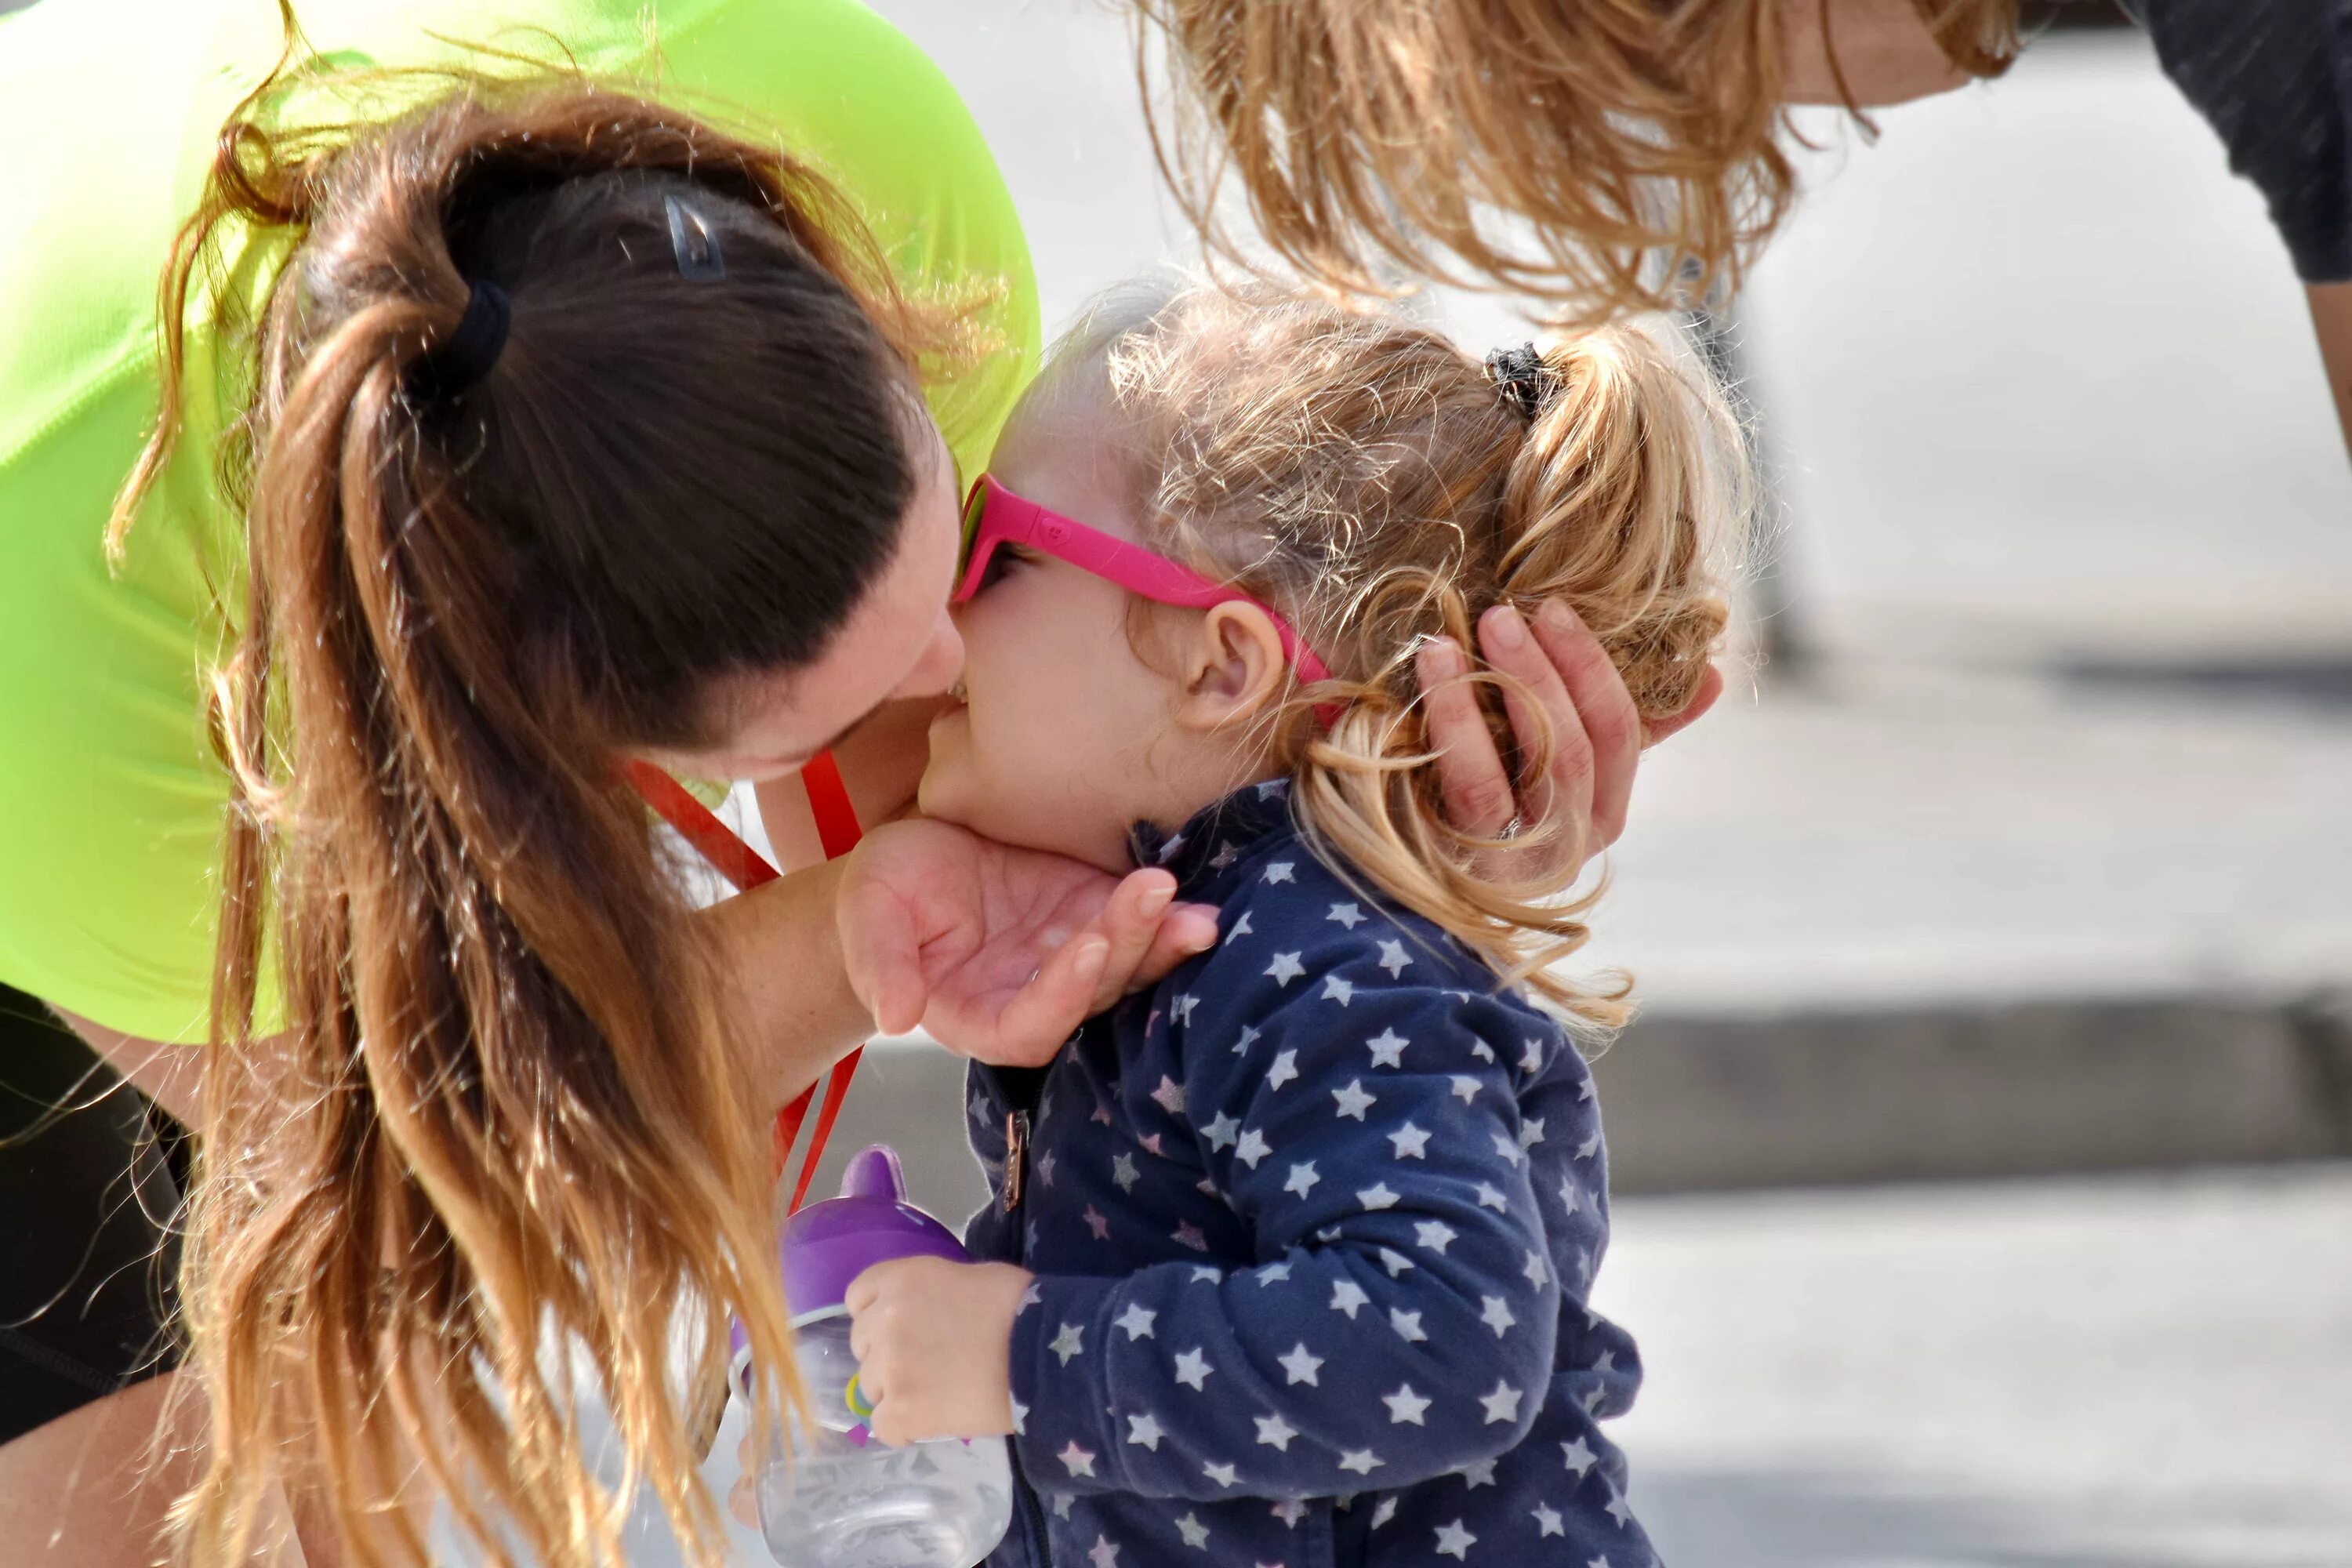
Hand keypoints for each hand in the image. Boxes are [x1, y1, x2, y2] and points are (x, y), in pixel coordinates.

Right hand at [837, 819, 1220, 1065]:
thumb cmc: (881, 892)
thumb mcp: (867, 913)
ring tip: (1193, 911)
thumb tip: (895, 1018)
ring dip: (1162, 940)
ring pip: (1127, 965)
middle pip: (1093, 995)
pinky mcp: (1096, 914)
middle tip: (1149, 895)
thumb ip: (881, 964)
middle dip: (1125, 950)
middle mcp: (1036, 998)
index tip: (1084, 948)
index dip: (1061, 997)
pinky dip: (1171, 918)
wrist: (913, 858)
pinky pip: (1142, 926)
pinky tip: (1201, 902)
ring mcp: (1072, 957)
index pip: (1028, 1029)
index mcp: (978, 1015)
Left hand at [843, 1257, 1032, 1444]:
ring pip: (870, 1387)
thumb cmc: (1018, 1307)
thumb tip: (922, 1312)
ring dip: (896, 1391)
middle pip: (862, 1345)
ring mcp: (890, 1366)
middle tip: (927, 1364)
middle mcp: (885, 1319)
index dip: (875, 1315)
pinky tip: (931, 1421)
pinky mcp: (901, 1410)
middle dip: (887, 1354)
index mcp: (901, 1279)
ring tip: (936, 1394)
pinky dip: (903, 1427)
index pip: (858, 1297)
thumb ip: (928, 1292)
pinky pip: (882, 1425)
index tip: (899, 1329)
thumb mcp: (967, 1276)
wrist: (1042, 1354)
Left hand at [1419, 598, 1721, 885]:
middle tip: (1502, 613)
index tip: (1555, 608)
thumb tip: (1713, 678)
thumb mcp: (1559, 766)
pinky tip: (1433, 671)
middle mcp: (1575, 840)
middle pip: (1578, 745)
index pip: (1620, 731)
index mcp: (1605, 810)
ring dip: (1500, 688)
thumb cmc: (1494, 803)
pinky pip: (1474, 783)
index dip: (1591, 666)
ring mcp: (1525, 858)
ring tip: (1453, 638)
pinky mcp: (1470, 864)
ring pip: (1534, 763)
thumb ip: (1633, 727)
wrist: (1408, 883)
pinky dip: (1455, 719)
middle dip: (1544, 670)